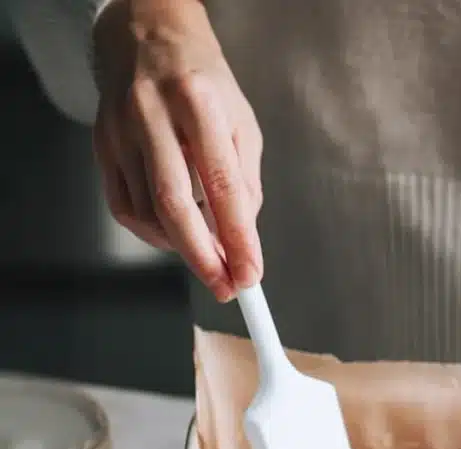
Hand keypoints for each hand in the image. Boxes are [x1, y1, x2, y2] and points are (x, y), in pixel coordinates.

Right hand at [92, 0, 262, 300]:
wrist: (147, 40)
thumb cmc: (203, 85)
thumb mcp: (241, 125)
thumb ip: (244, 183)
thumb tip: (242, 241)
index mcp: (198, 103)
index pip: (222, 185)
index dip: (237, 238)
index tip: (249, 274)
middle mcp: (153, 114)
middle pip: (175, 205)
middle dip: (203, 257)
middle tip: (225, 286)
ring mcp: (120, 131)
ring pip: (149, 213)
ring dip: (182, 246)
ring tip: (207, 252)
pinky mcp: (101, 146)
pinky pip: (126, 208)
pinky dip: (154, 233)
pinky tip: (174, 232)